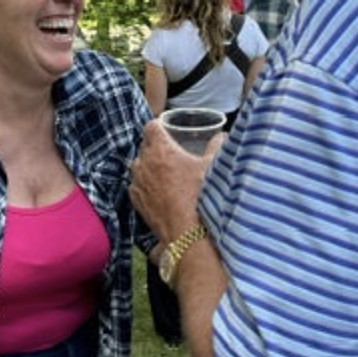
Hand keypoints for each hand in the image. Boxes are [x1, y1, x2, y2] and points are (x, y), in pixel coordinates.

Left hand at [129, 119, 212, 242]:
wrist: (186, 230)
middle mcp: (144, 162)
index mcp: (161, 149)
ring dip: (148, 165)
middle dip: (155, 147)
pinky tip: (159, 191)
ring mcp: (137, 181)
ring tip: (165, 173)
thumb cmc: (199, 195)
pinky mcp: (135, 199)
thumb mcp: (212, 166)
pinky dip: (145, 184)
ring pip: (138, 165)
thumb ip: (216, 146)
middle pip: (144, 145)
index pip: (151, 126)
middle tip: (171, 154)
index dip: (159, 126)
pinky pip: (137, 185)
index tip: (166, 131)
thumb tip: (222, 136)